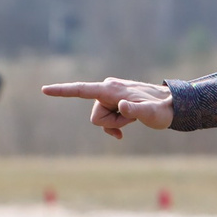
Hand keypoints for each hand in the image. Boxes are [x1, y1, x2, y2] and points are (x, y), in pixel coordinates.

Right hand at [39, 77, 174, 138]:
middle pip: (95, 116)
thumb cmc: (162, 110)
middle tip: (131, 121)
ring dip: (115, 124)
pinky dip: (114, 126)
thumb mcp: (151, 114)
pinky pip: (105, 119)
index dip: (63, 91)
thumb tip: (121, 105)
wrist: (171, 106)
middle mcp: (107, 88)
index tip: (45, 90)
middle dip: (111, 124)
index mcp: (111, 90)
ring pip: (101, 119)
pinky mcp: (114, 100)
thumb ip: (135, 111)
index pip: (82, 90)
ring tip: (133, 119)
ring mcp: (110, 94)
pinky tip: (127, 128)